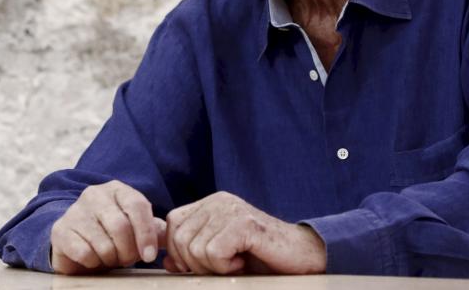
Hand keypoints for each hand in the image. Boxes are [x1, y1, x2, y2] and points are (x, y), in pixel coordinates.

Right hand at [50, 180, 166, 274]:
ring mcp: (75, 211)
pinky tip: (92, 259)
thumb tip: (171, 236)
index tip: (149, 255)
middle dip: (128, 251)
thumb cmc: (111, 234)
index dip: (146, 233)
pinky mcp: (61, 230)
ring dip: (111, 258)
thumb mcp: (135, 228)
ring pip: (103, 244)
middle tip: (126, 259)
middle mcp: (94, 195)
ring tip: (109, 257)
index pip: (137, 206)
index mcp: (116, 189)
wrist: (75, 240)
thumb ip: (155, 230)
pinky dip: (93, 263)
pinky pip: (84, 253)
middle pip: (120, 227)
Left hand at [163, 191, 326, 274]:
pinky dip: (226, 267)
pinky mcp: (243, 223)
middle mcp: (218, 201)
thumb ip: (193, 254)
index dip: (179, 251)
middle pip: (179, 238)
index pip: (172, 223)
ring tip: (236, 263)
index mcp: (211, 204)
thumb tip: (166, 262)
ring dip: (214, 267)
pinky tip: (243, 262)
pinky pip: (213, 253)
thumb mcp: (221, 255)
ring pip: (195, 248)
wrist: (302, 256)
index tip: (202, 265)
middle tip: (223, 266)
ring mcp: (231, 209)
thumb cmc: (262, 257)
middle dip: (196, 263)